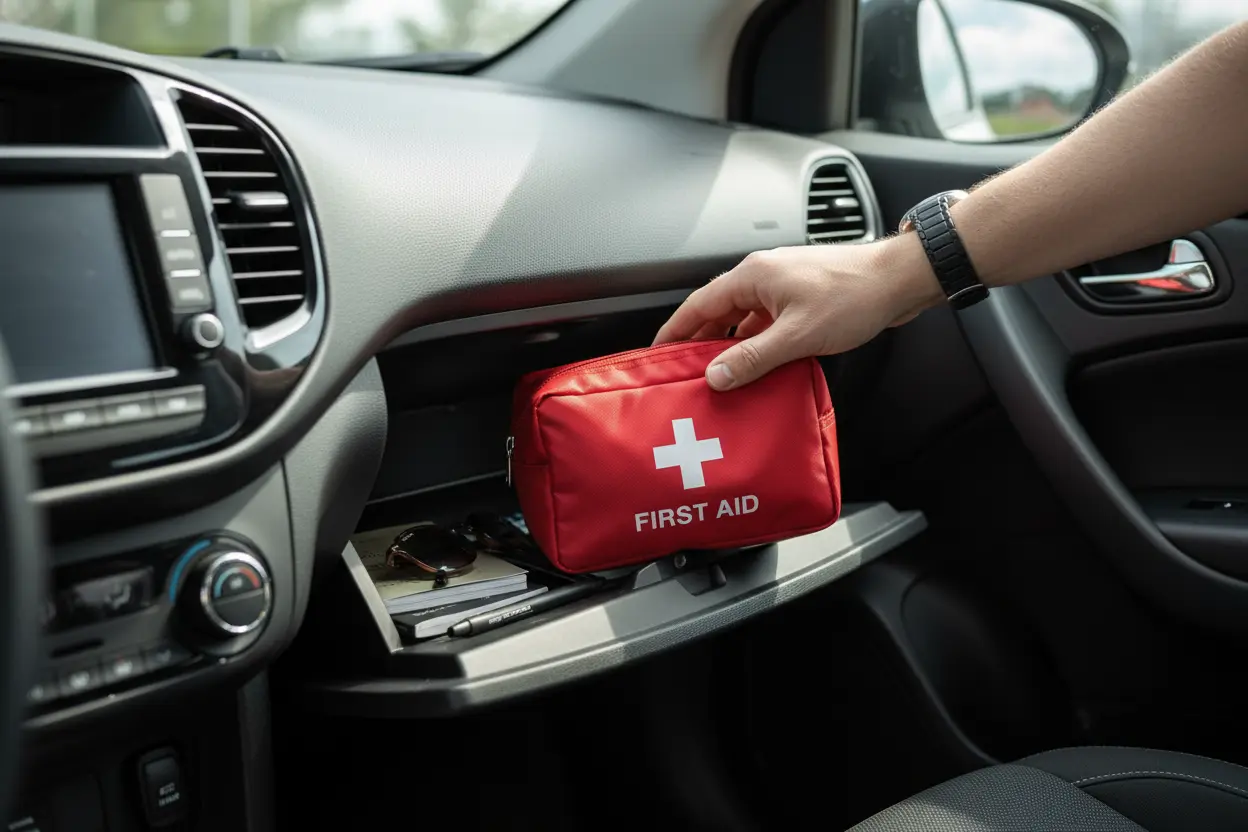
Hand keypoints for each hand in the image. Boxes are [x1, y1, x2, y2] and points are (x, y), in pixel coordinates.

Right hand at [653, 234, 943, 389]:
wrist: (899, 280)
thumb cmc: (854, 295)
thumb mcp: (797, 335)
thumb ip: (752, 357)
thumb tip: (716, 375)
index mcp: (752, 276)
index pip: (697, 305)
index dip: (674, 331)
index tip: (658, 354)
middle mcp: (762, 276)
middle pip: (717, 313)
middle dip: (701, 344)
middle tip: (687, 374)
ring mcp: (782, 286)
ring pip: (743, 319)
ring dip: (732, 347)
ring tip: (723, 378)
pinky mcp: (801, 298)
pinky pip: (766, 323)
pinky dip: (757, 344)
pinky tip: (760, 368)